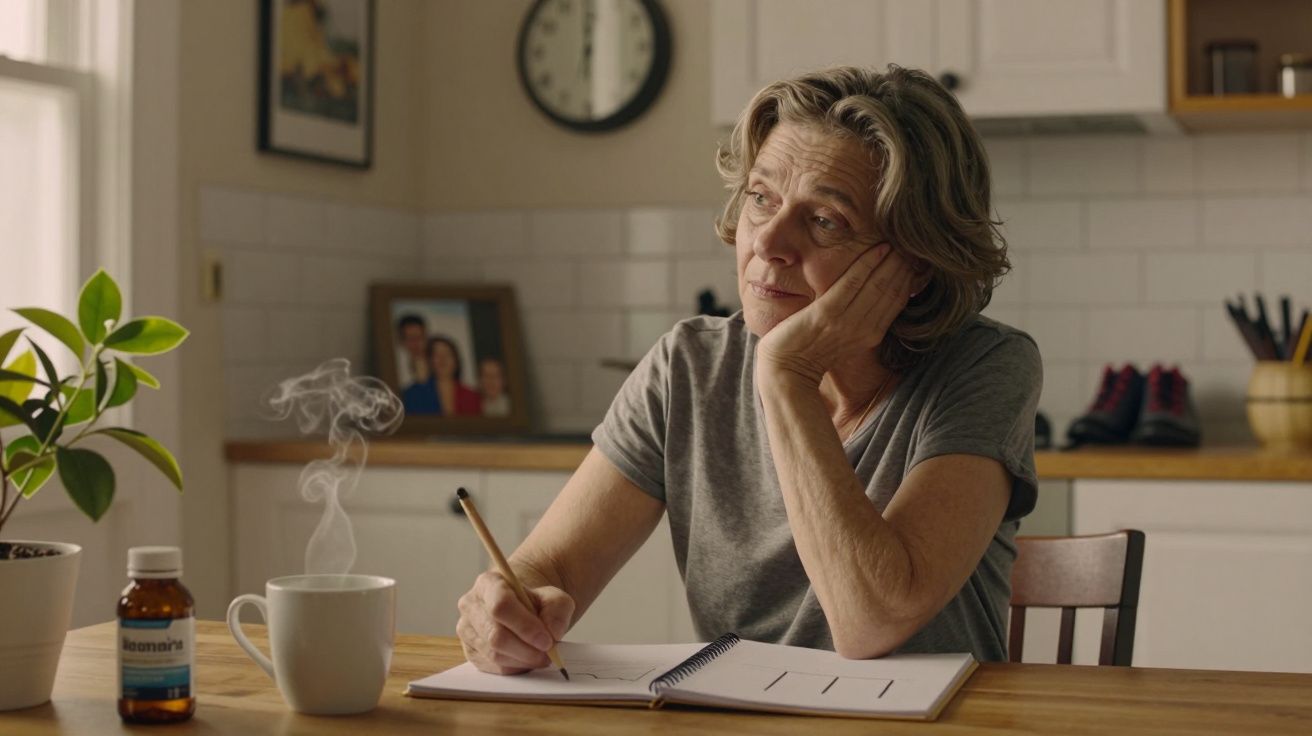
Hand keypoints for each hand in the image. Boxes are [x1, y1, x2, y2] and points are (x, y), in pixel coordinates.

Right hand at [456, 571, 574, 674]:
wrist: (521, 609)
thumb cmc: (534, 602)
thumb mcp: (553, 597)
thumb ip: (557, 610)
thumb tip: (553, 633)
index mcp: (488, 583)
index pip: (501, 606)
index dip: (525, 626)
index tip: (547, 640)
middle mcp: (471, 605)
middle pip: (495, 635)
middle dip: (526, 649)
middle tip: (548, 653)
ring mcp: (467, 630)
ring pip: (494, 654)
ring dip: (523, 660)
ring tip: (541, 656)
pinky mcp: (470, 651)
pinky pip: (493, 667)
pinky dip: (515, 667)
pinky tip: (527, 659)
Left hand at [755, 243, 918, 384]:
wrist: (786, 368)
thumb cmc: (811, 350)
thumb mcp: (844, 336)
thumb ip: (860, 318)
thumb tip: (871, 295)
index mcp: (871, 335)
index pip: (898, 301)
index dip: (910, 279)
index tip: (916, 259)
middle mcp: (864, 329)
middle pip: (892, 290)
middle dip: (905, 266)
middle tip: (912, 244)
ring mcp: (846, 321)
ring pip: (878, 284)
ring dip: (891, 261)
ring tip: (899, 242)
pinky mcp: (826, 313)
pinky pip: (852, 283)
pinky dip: (867, 264)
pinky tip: (879, 248)